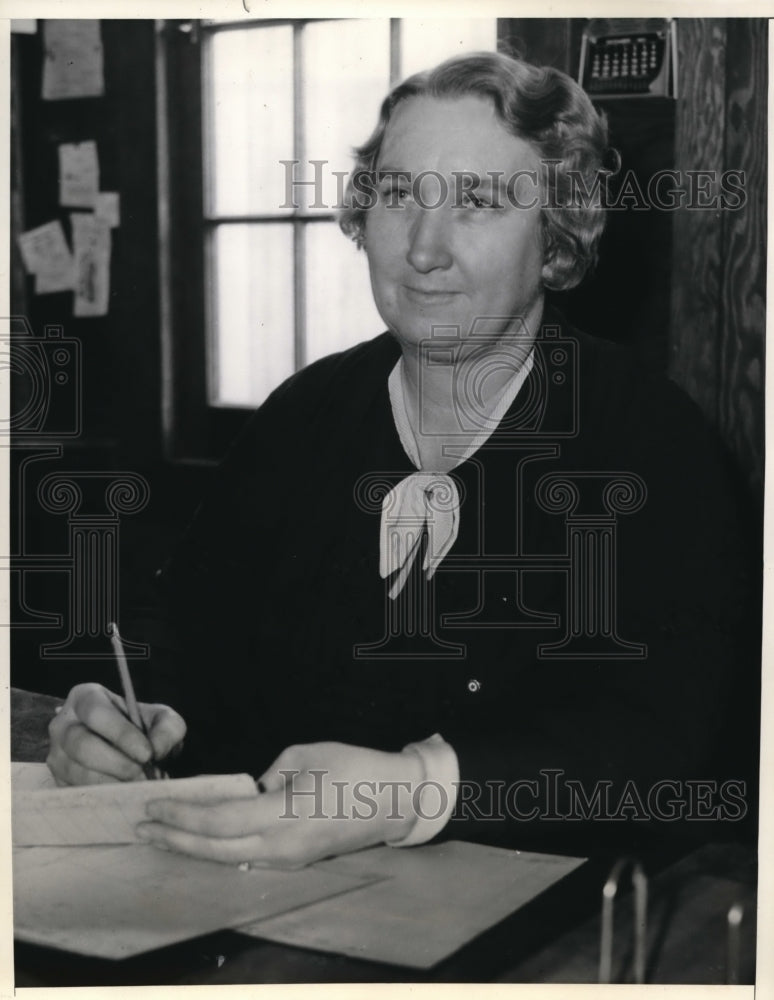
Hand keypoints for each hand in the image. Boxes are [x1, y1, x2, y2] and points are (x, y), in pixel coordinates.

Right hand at [47, 682, 186, 785]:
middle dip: (117, 764)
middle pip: (81, 745)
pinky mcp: (58, 781)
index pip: (96, 712)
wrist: (130, 752)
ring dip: (111, 784)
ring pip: (77, 772)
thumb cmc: (143, 729)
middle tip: (143, 775)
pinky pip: (76, 792)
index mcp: (85, 698)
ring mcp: (56, 754)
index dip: (121, 734)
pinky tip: (125, 795)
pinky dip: (103, 797)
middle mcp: (63, 724)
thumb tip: (156, 750)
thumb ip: (167, 729)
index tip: (147, 754)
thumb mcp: (162, 720)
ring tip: (138, 786)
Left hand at [137, 741, 423, 867]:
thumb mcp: (305, 755)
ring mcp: (289, 860)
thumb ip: (268, 776)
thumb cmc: (355, 768)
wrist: (396, 799)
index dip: (180, 817)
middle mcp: (280, 848)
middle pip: (214, 850)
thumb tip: (250, 792)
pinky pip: (248, 859)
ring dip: (193, 848)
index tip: (153, 807)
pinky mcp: (297, 862)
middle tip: (143, 829)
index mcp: (280, 816)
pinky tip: (204, 842)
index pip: (216, 822)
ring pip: (228, 859)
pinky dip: (220, 851)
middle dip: (174, 840)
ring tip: (165, 836)